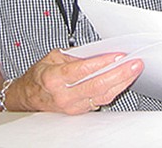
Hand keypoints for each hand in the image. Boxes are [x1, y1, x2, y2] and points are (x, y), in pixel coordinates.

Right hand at [11, 49, 142, 113]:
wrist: (27, 96)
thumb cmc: (40, 75)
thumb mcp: (52, 56)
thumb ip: (75, 53)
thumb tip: (98, 50)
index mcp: (54, 77)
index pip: (82, 70)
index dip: (102, 63)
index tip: (118, 55)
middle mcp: (63, 94)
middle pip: (96, 85)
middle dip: (119, 73)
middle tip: (134, 63)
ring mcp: (71, 106)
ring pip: (102, 95)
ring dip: (121, 82)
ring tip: (134, 69)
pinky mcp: (78, 111)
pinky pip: (101, 101)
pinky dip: (115, 90)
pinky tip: (125, 80)